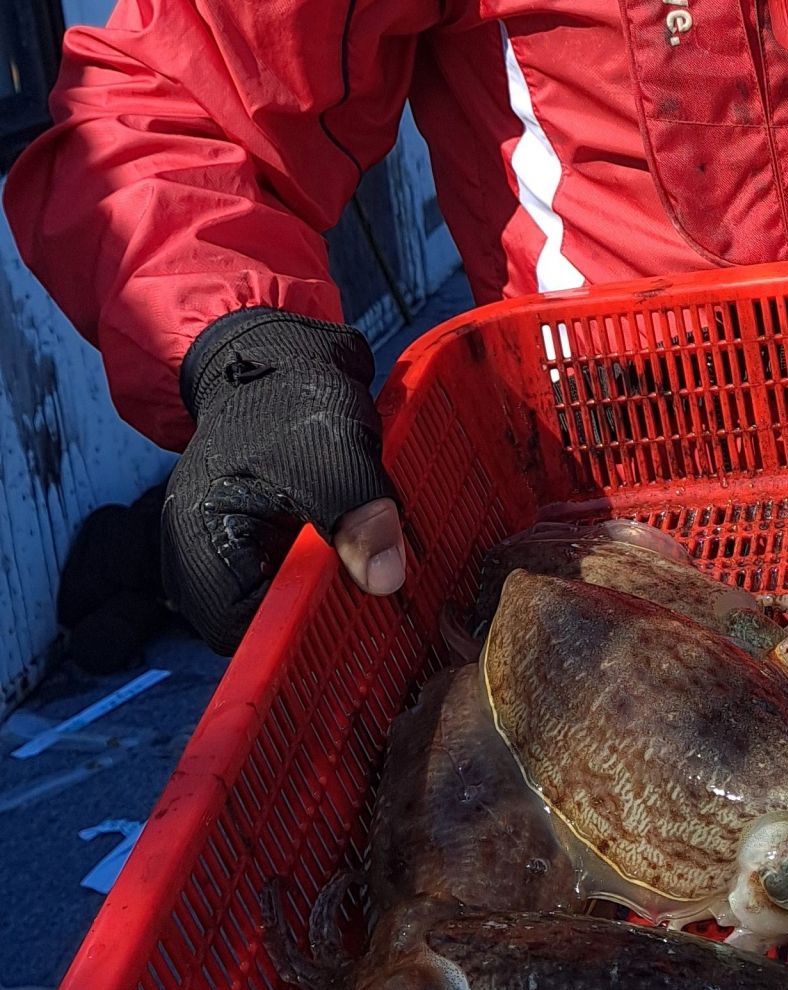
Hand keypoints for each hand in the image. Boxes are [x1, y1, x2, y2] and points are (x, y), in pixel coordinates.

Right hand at [162, 309, 406, 653]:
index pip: (240, 631)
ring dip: (331, 593)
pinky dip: (331, 573)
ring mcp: (227, 556)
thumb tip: (384, 582)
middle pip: (260, 628)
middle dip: (321, 615)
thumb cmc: (293, 398)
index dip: (300, 633)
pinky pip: (292, 584)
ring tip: (375, 564)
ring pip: (281, 607)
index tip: (362, 614)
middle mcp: (202, 562)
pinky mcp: (255, 548)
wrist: (282, 356)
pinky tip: (365, 551)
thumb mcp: (334, 451)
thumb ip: (357, 514)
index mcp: (200, 544)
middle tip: (381, 591)